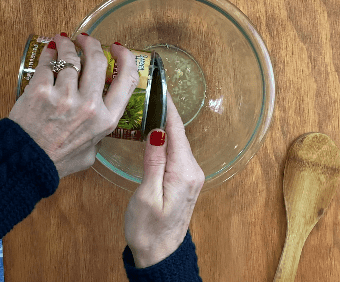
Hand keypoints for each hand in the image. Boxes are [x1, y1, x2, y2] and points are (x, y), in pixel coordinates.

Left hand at [9, 34, 138, 178]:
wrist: (25, 163)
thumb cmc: (56, 160)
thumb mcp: (90, 154)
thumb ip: (98, 135)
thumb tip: (97, 121)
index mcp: (106, 120)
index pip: (127, 79)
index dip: (125, 58)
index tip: (117, 48)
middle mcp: (90, 106)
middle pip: (98, 61)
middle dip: (92, 44)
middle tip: (85, 40)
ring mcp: (65, 97)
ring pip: (71, 58)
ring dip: (67, 45)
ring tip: (62, 41)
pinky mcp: (41, 91)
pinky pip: (48, 64)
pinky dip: (48, 54)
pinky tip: (48, 51)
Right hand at [124, 92, 204, 267]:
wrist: (159, 254)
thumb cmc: (148, 230)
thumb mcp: (146, 195)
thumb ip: (154, 162)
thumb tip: (158, 131)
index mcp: (184, 172)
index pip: (176, 130)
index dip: (167, 106)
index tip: (159, 85)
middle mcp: (193, 171)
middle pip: (179, 133)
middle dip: (165, 110)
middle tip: (149, 89)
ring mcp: (190, 175)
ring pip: (178, 141)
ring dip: (165, 122)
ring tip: (150, 102)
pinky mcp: (184, 180)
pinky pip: (176, 151)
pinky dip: (166, 137)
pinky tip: (155, 129)